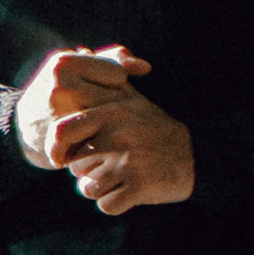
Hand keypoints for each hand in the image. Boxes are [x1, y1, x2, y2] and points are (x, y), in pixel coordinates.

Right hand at [9, 47, 136, 168]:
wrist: (21, 129)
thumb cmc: (58, 95)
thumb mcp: (78, 69)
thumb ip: (113, 60)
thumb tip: (146, 68)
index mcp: (65, 62)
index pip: (118, 75)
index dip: (113, 87)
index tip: (98, 95)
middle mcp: (60, 84)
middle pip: (115, 98)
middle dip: (114, 110)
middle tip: (102, 118)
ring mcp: (58, 113)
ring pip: (108, 120)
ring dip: (109, 128)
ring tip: (98, 130)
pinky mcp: (58, 140)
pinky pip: (96, 142)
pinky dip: (99, 145)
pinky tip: (92, 145)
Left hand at [49, 58, 196, 217]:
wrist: (194, 154)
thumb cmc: (154, 127)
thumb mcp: (129, 97)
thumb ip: (102, 78)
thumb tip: (79, 49)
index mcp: (109, 113)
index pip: (61, 132)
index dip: (59, 149)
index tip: (66, 157)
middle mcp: (117, 135)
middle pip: (74, 165)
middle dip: (84, 172)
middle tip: (103, 169)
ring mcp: (129, 161)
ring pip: (87, 188)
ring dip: (99, 190)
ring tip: (118, 181)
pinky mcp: (140, 186)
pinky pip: (107, 205)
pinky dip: (114, 205)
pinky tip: (127, 194)